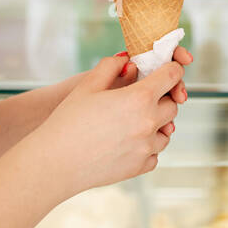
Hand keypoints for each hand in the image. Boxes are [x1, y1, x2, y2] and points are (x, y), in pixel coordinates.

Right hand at [38, 53, 184, 194]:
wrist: (55, 163)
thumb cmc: (67, 121)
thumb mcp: (87, 85)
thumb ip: (111, 66)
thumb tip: (127, 60)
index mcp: (139, 98)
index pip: (172, 76)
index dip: (172, 69)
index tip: (168, 70)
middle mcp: (149, 123)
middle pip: (172, 105)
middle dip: (162, 98)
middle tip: (143, 97)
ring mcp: (147, 148)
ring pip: (167, 131)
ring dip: (157, 123)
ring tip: (133, 121)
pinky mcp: (140, 167)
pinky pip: (155, 153)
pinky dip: (148, 146)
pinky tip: (129, 141)